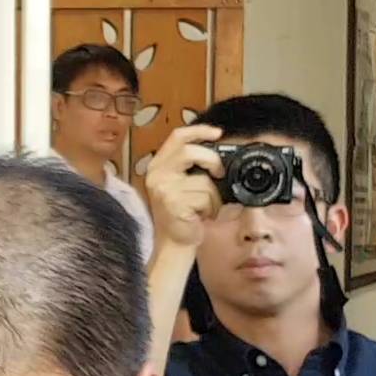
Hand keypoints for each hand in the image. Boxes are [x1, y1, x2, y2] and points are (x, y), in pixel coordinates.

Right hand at [145, 123, 224, 249]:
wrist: (173, 244)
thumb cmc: (183, 215)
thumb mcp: (182, 185)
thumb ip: (192, 166)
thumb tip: (218, 151)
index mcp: (158, 165)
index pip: (177, 137)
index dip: (199, 130)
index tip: (218, 133)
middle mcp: (156, 174)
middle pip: (189, 151)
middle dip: (212, 160)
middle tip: (219, 172)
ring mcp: (163, 189)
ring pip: (203, 180)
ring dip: (214, 196)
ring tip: (207, 207)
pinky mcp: (173, 204)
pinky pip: (205, 198)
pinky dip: (212, 208)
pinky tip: (203, 216)